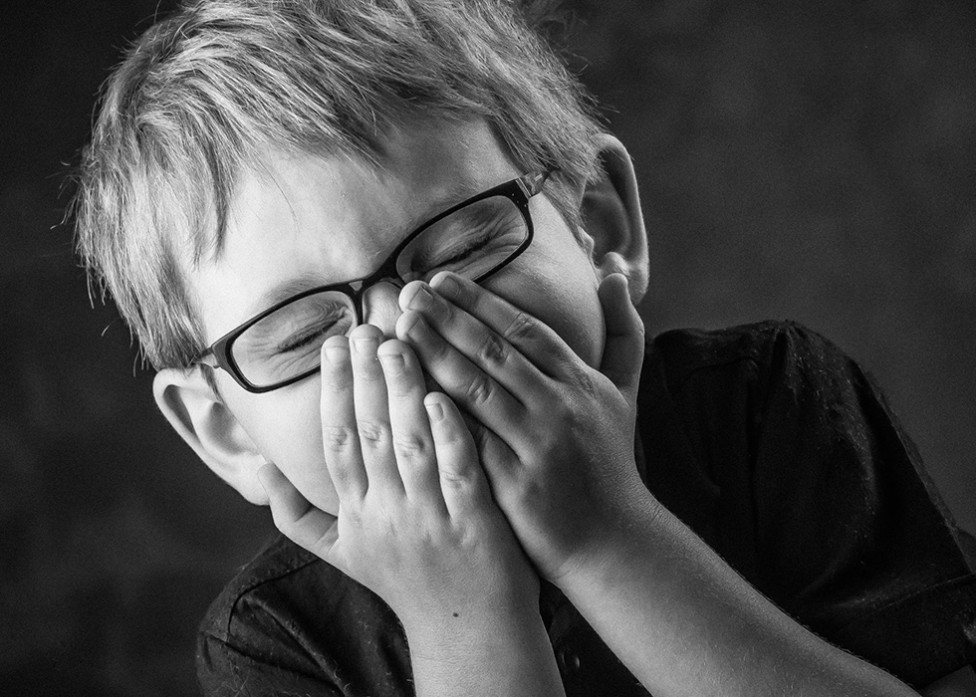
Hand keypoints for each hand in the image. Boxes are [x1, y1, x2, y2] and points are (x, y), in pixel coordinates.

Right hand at [258, 325, 537, 630]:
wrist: (466, 631)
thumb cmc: (406, 582)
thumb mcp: (343, 554)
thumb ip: (297, 516)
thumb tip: (261, 472)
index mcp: (356, 515)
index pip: (337, 441)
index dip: (333, 391)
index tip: (334, 345)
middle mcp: (386, 515)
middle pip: (370, 434)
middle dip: (364, 376)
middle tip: (365, 326)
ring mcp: (430, 520)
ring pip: (410, 444)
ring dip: (403, 390)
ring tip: (400, 341)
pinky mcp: (474, 525)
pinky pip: (458, 470)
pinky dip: (449, 432)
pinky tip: (442, 394)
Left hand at [396, 272, 650, 582]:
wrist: (612, 540)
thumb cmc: (608, 459)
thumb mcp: (625, 392)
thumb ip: (623, 331)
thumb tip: (617, 272)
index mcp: (580, 382)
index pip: (524, 329)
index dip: (479, 301)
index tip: (440, 279)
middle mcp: (560, 408)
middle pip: (495, 353)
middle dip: (448, 318)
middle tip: (408, 291)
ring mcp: (538, 447)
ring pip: (477, 391)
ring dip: (434, 355)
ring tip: (398, 329)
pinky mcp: (516, 486)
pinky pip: (468, 443)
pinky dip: (437, 416)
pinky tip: (403, 394)